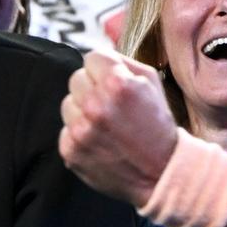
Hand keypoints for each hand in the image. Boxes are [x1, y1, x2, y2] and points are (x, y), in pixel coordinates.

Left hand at [58, 49, 180, 207]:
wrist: (160, 172)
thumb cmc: (158, 126)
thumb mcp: (152, 83)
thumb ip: (124, 62)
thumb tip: (101, 54)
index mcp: (117, 83)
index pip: (92, 57)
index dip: (104, 68)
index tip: (112, 80)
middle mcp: (95, 105)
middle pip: (76, 78)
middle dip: (92, 87)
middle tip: (110, 103)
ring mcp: (80, 130)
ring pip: (67, 104)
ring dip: (83, 110)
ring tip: (105, 124)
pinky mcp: (71, 151)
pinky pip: (66, 130)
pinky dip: (80, 134)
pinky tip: (100, 141)